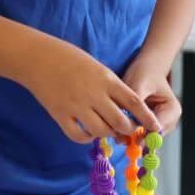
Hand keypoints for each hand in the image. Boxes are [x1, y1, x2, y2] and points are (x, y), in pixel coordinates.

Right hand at [18, 37, 158, 142]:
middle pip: (120, 122)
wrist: (38, 57)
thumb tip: (127, 109)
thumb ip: (113, 88)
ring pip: (101, 131)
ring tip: (109, 131)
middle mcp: (94, 94)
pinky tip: (88, 132)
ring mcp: (76, 106)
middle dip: (128, 130)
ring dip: (108, 134)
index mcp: (107, 80)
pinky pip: (78, 136)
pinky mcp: (59, 115)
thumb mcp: (99, 68)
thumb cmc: (71, 59)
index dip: (147, 118)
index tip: (155, 127)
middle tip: (129, 131)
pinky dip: (87, 138)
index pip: (134, 103)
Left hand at [122, 63, 182, 135]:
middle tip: (118, 139)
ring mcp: (159, 124)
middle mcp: (168, 120)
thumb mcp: (140, 85)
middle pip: (152, 138)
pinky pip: (139, 134)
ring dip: (130, 135)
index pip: (158, 129)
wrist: (146, 68)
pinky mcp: (149, 124)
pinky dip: (129, 132)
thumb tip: (129, 122)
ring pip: (144, 138)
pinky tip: (119, 126)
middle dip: (135, 137)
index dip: (142, 136)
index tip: (126, 139)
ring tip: (116, 129)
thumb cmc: (146, 73)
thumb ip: (136, 104)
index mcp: (172, 110)